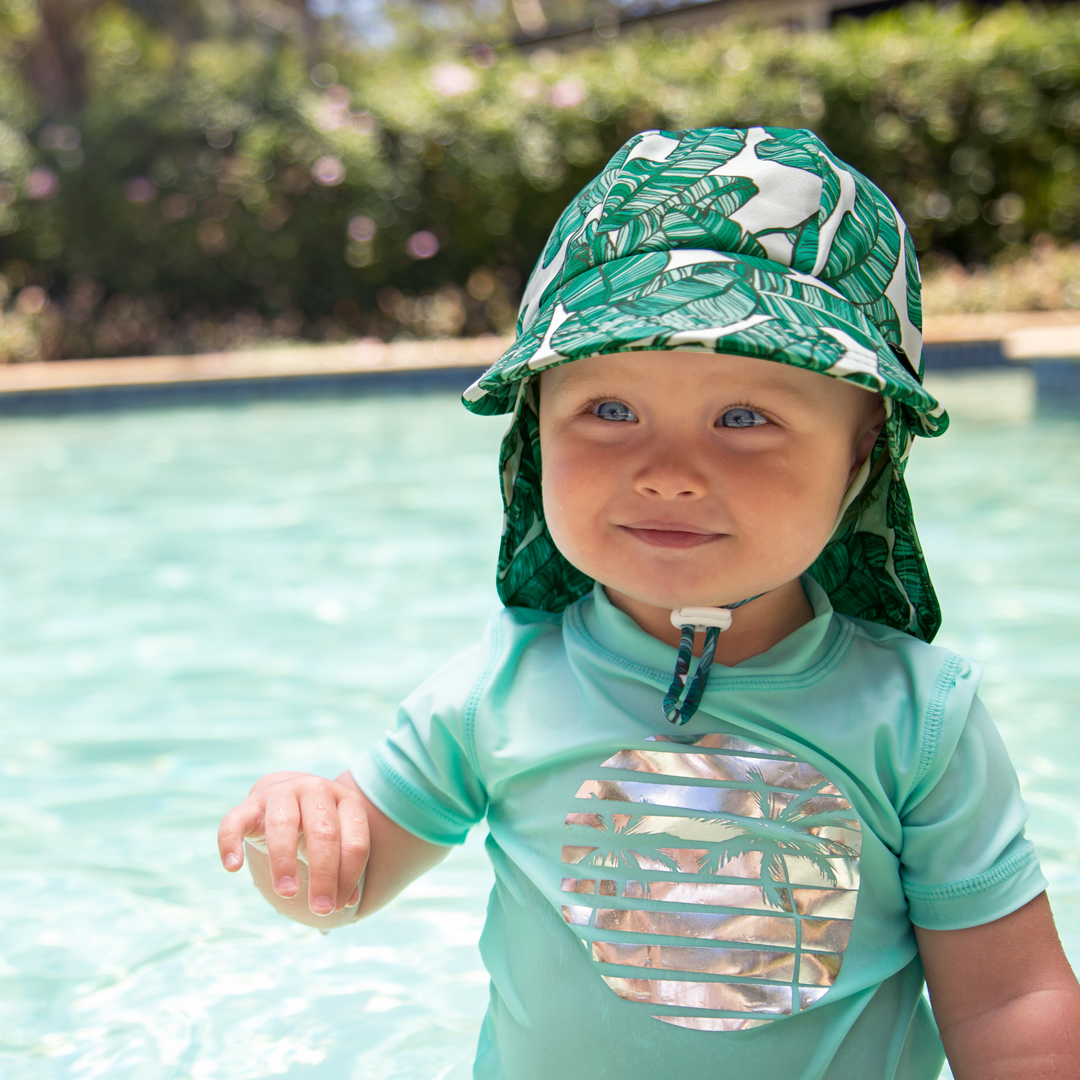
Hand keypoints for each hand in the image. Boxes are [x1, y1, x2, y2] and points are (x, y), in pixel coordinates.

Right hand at [217, 771, 368, 916]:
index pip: (354, 842)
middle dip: (324, 875)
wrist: (290, 794)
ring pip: (282, 824)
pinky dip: (230, 843)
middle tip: (320, 909)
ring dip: (285, 861)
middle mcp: (315, 790)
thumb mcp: (338, 844)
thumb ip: (344, 871)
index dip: (348, 877)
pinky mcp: (250, 803)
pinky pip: (235, 821)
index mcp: (346, 800)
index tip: (337, 907)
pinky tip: (232, 867)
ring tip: (287, 894)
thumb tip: (344, 903)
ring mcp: (282, 792)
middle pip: (323, 833)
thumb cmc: (318, 828)